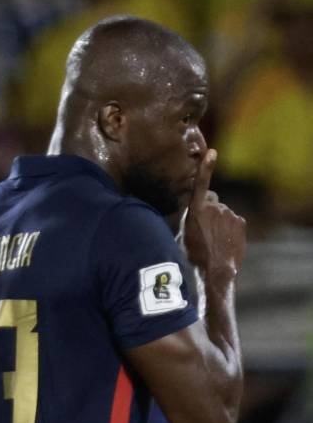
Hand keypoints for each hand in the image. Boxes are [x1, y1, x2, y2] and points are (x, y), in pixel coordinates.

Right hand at [184, 149, 245, 282]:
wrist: (215, 270)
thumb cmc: (193, 255)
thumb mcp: (182, 234)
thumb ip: (188, 217)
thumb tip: (190, 212)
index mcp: (196, 210)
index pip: (201, 183)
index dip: (206, 167)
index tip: (212, 152)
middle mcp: (214, 207)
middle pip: (212, 201)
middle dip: (209, 209)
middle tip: (204, 228)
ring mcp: (229, 214)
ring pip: (223, 212)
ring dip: (219, 220)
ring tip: (214, 239)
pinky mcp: (240, 222)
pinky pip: (233, 220)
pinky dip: (230, 227)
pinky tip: (225, 241)